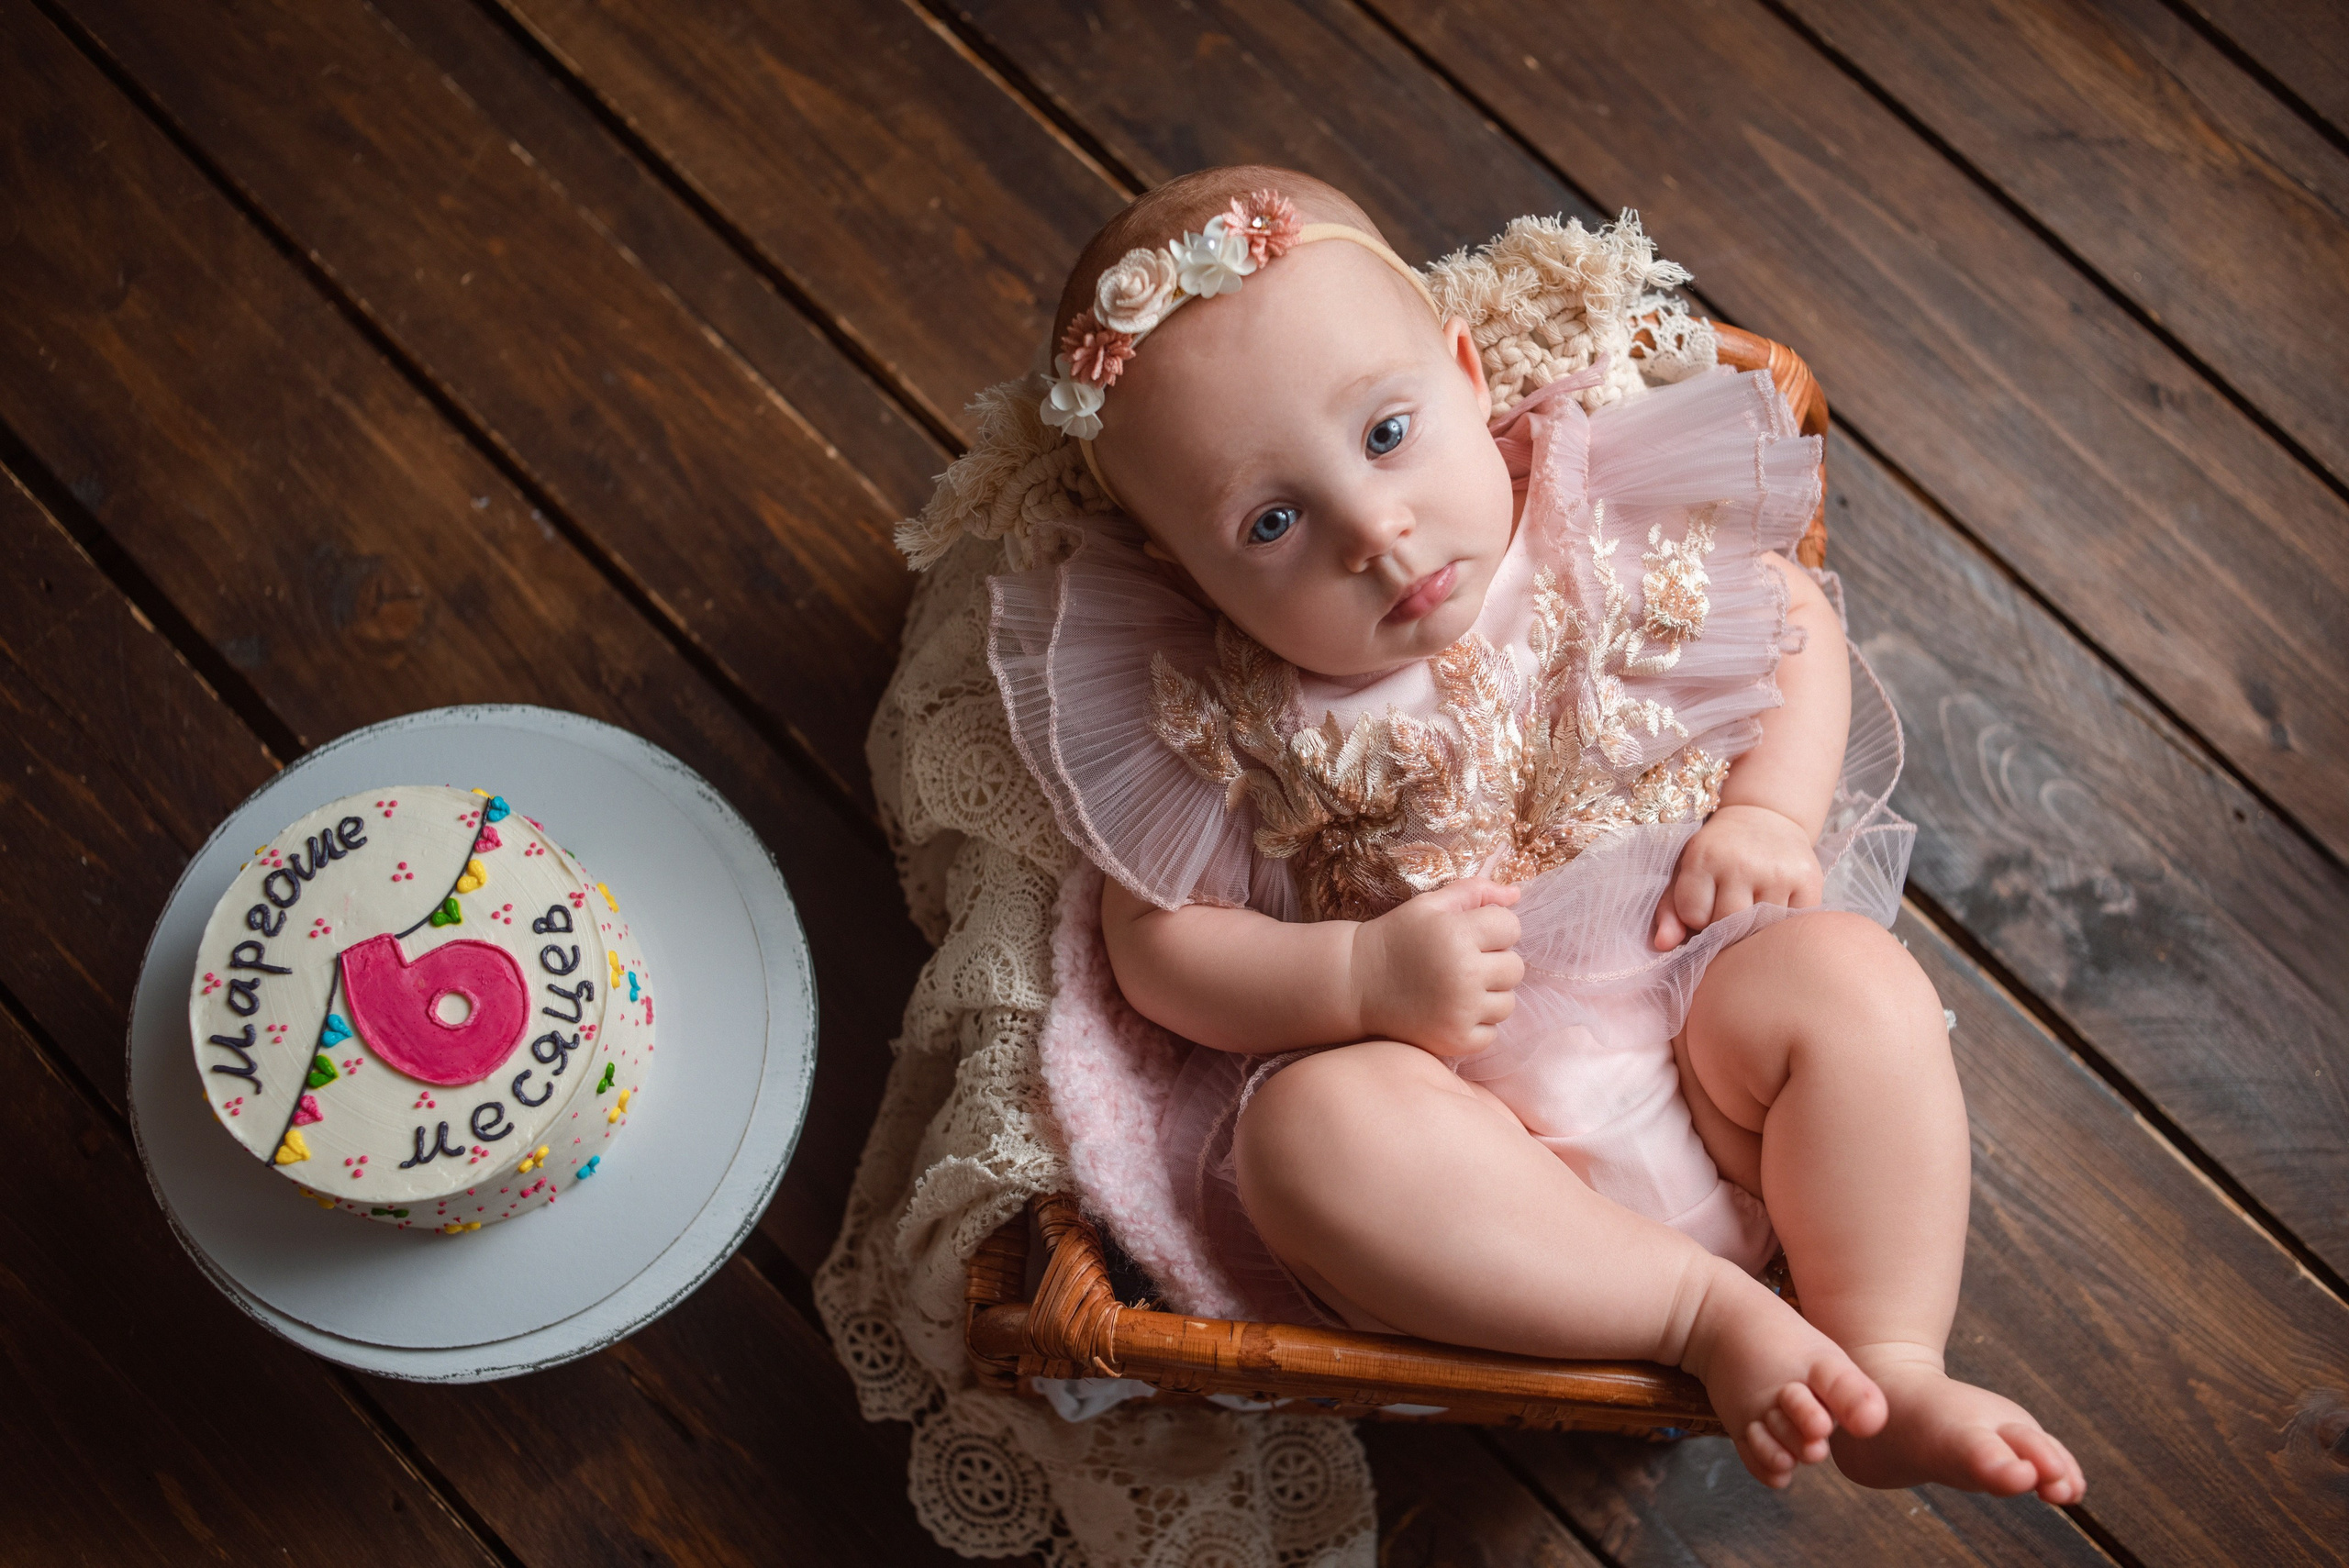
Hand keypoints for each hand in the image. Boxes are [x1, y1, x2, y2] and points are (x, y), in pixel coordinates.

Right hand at [1350, 877, 1523, 1055]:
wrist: (1356, 982)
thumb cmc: (1397, 937)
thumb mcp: (1430, 905)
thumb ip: (1475, 891)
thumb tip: (1517, 894)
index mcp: (1457, 934)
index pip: (1512, 928)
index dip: (1495, 929)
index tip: (1471, 935)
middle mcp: (1463, 974)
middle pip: (1515, 968)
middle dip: (1495, 963)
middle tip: (1463, 963)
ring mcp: (1460, 1011)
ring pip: (1508, 1003)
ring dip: (1489, 996)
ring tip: (1458, 988)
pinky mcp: (1455, 1040)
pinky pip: (1492, 1034)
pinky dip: (1476, 1025)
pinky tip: (1452, 1011)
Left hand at [1652, 804, 1823, 950]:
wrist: (1766, 816)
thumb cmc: (1719, 852)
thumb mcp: (1687, 870)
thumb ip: (1669, 910)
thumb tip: (1663, 946)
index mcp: (1704, 857)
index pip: (1693, 916)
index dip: (1697, 920)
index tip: (1704, 907)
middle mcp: (1741, 863)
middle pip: (1728, 925)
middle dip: (1724, 929)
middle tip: (1728, 915)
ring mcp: (1778, 872)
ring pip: (1761, 929)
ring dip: (1755, 929)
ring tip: (1751, 911)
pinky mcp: (1808, 880)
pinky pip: (1792, 923)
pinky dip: (1782, 925)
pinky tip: (1775, 908)